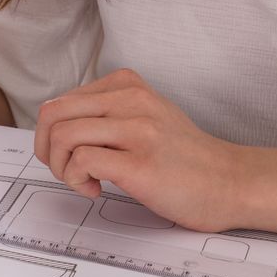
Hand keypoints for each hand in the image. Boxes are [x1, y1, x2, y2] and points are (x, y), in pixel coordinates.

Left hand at [34, 69, 256, 231]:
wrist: (230, 182)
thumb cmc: (184, 157)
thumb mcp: (145, 116)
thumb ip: (106, 114)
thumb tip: (57, 126)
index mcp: (128, 87)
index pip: (60, 102)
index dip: (51, 134)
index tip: (68, 155)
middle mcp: (132, 101)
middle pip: (53, 114)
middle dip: (45, 148)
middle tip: (64, 169)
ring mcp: (137, 131)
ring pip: (63, 135)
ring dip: (60, 167)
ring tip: (82, 181)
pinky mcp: (140, 163)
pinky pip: (82, 161)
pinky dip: (76, 180)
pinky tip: (96, 189)